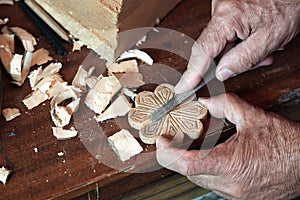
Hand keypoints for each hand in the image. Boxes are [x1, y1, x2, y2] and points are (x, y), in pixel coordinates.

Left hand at [156, 93, 299, 198]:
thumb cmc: (286, 144)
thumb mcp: (253, 118)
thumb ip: (226, 105)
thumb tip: (207, 102)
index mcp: (229, 165)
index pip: (184, 164)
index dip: (167, 153)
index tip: (162, 142)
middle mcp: (229, 184)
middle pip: (188, 172)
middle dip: (178, 156)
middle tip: (175, 141)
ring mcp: (235, 194)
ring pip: (200, 180)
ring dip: (193, 164)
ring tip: (194, 148)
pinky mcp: (241, 197)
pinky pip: (214, 185)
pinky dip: (207, 172)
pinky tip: (213, 159)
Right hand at [175, 0, 299, 92]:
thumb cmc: (288, 6)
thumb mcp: (270, 39)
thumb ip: (243, 59)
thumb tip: (221, 73)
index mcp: (228, 18)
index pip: (203, 51)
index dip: (192, 73)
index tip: (183, 87)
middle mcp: (220, 10)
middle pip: (212, 49)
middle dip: (229, 62)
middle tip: (255, 61)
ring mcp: (222, 9)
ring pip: (221, 43)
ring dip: (238, 52)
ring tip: (262, 48)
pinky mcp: (227, 10)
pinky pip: (225, 34)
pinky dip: (239, 42)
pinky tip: (255, 39)